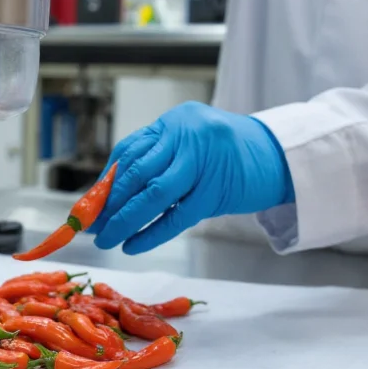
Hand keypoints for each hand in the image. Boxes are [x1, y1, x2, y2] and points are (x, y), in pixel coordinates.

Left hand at [89, 102, 293, 254]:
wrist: (279, 157)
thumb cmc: (227, 155)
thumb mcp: (189, 147)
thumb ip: (154, 163)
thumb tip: (107, 197)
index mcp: (173, 123)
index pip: (128, 153)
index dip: (105, 181)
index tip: (88, 205)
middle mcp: (185, 136)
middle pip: (136, 172)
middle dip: (109, 202)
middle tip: (91, 225)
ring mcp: (202, 162)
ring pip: (152, 194)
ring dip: (124, 219)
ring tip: (107, 238)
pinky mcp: (216, 190)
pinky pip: (176, 216)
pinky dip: (151, 233)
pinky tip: (132, 245)